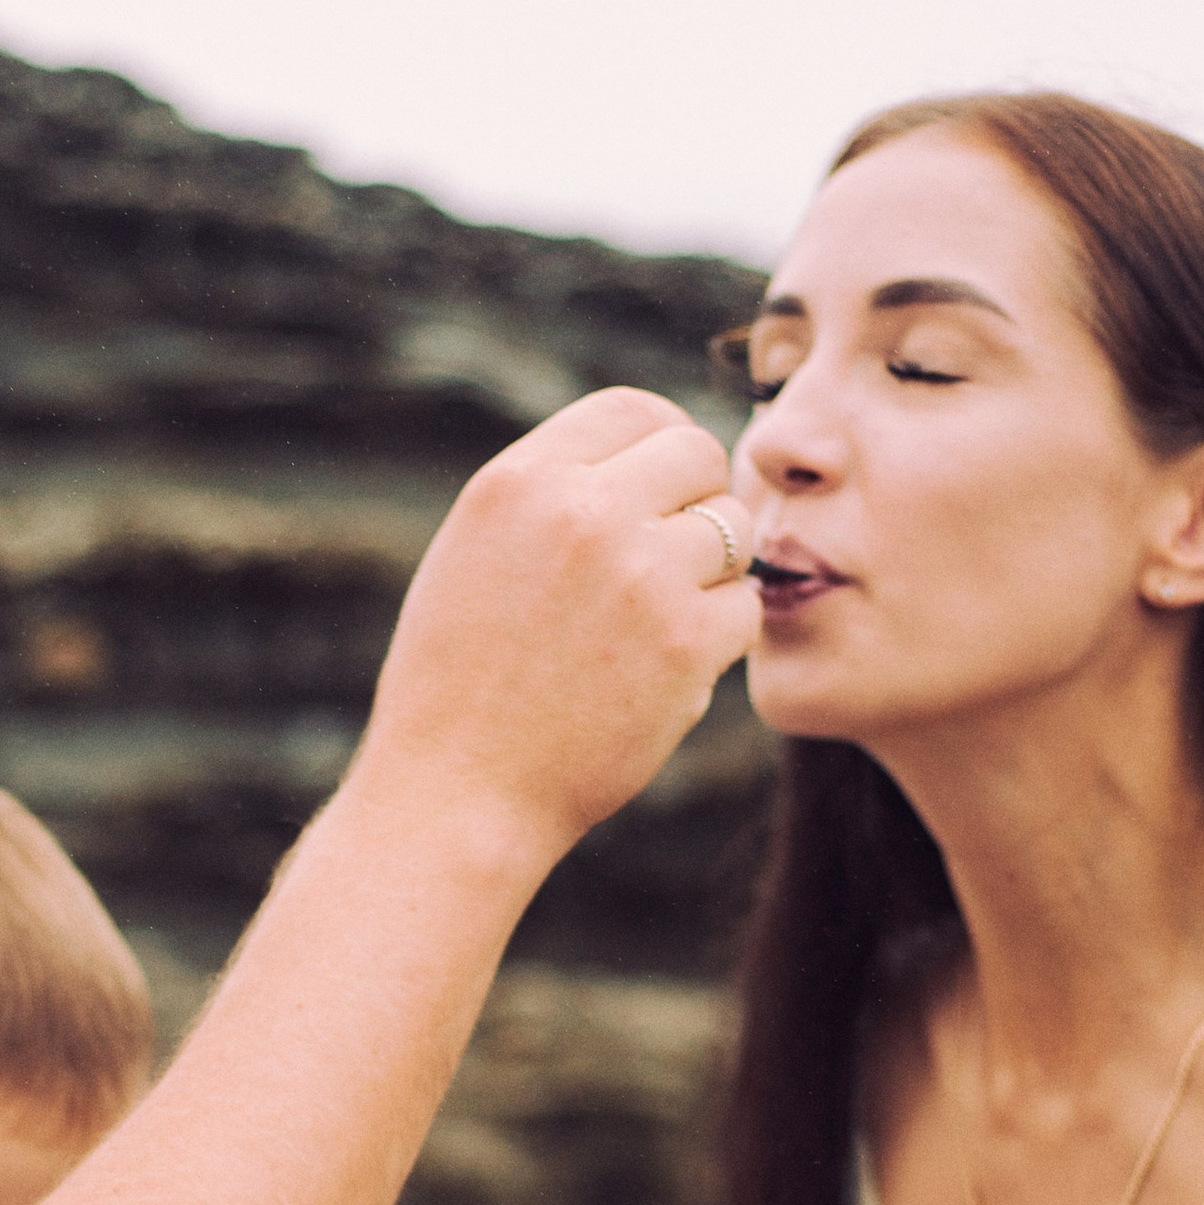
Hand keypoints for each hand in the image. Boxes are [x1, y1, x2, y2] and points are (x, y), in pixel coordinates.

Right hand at [358, 390, 758, 869]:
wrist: (458, 794)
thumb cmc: (459, 683)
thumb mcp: (476, 553)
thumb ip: (552, 495)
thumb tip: (647, 454)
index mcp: (521, 481)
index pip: (632, 410)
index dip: (661, 445)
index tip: (664, 488)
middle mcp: (583, 513)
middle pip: (698, 454)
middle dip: (698, 499)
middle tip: (677, 557)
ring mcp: (642, 576)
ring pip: (734, 531)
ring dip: (713, 572)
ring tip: (662, 619)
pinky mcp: (685, 645)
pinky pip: (745, 609)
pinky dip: (719, 638)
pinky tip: (669, 669)